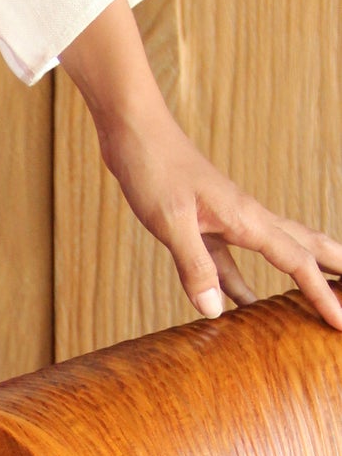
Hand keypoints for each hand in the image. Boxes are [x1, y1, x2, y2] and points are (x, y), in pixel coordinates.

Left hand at [60, 0, 341, 332]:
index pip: (297, 262)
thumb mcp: (170, 221)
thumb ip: (194, 264)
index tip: (340, 322)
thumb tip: (214, 311)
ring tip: (319, 297)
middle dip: (335, 270)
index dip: (321, 294)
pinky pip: (232, 263)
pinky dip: (242, 285)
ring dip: (300, 274)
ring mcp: (227, 221)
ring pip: (277, 252)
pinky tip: (242, 306)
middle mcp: (246, 219)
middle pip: (305, 247)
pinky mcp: (204, 225)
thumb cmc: (153, 168)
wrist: (134, 132)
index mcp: (247, 219)